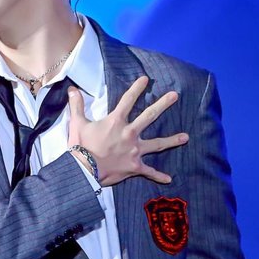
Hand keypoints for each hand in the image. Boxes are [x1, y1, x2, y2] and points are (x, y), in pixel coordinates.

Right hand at [67, 76, 188, 186]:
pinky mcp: (135, 167)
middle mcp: (129, 133)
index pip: (127, 100)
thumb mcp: (77, 123)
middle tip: (174, 96)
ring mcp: (135, 151)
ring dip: (172, 140)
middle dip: (163, 104)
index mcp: (116, 122)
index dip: (136, 89)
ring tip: (186, 137)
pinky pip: (149, 172)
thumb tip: (72, 89)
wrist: (83, 170)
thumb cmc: (80, 146)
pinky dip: (159, 176)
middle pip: (150, 116)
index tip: (146, 79)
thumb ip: (77, 105)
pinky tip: (169, 179)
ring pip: (157, 144)